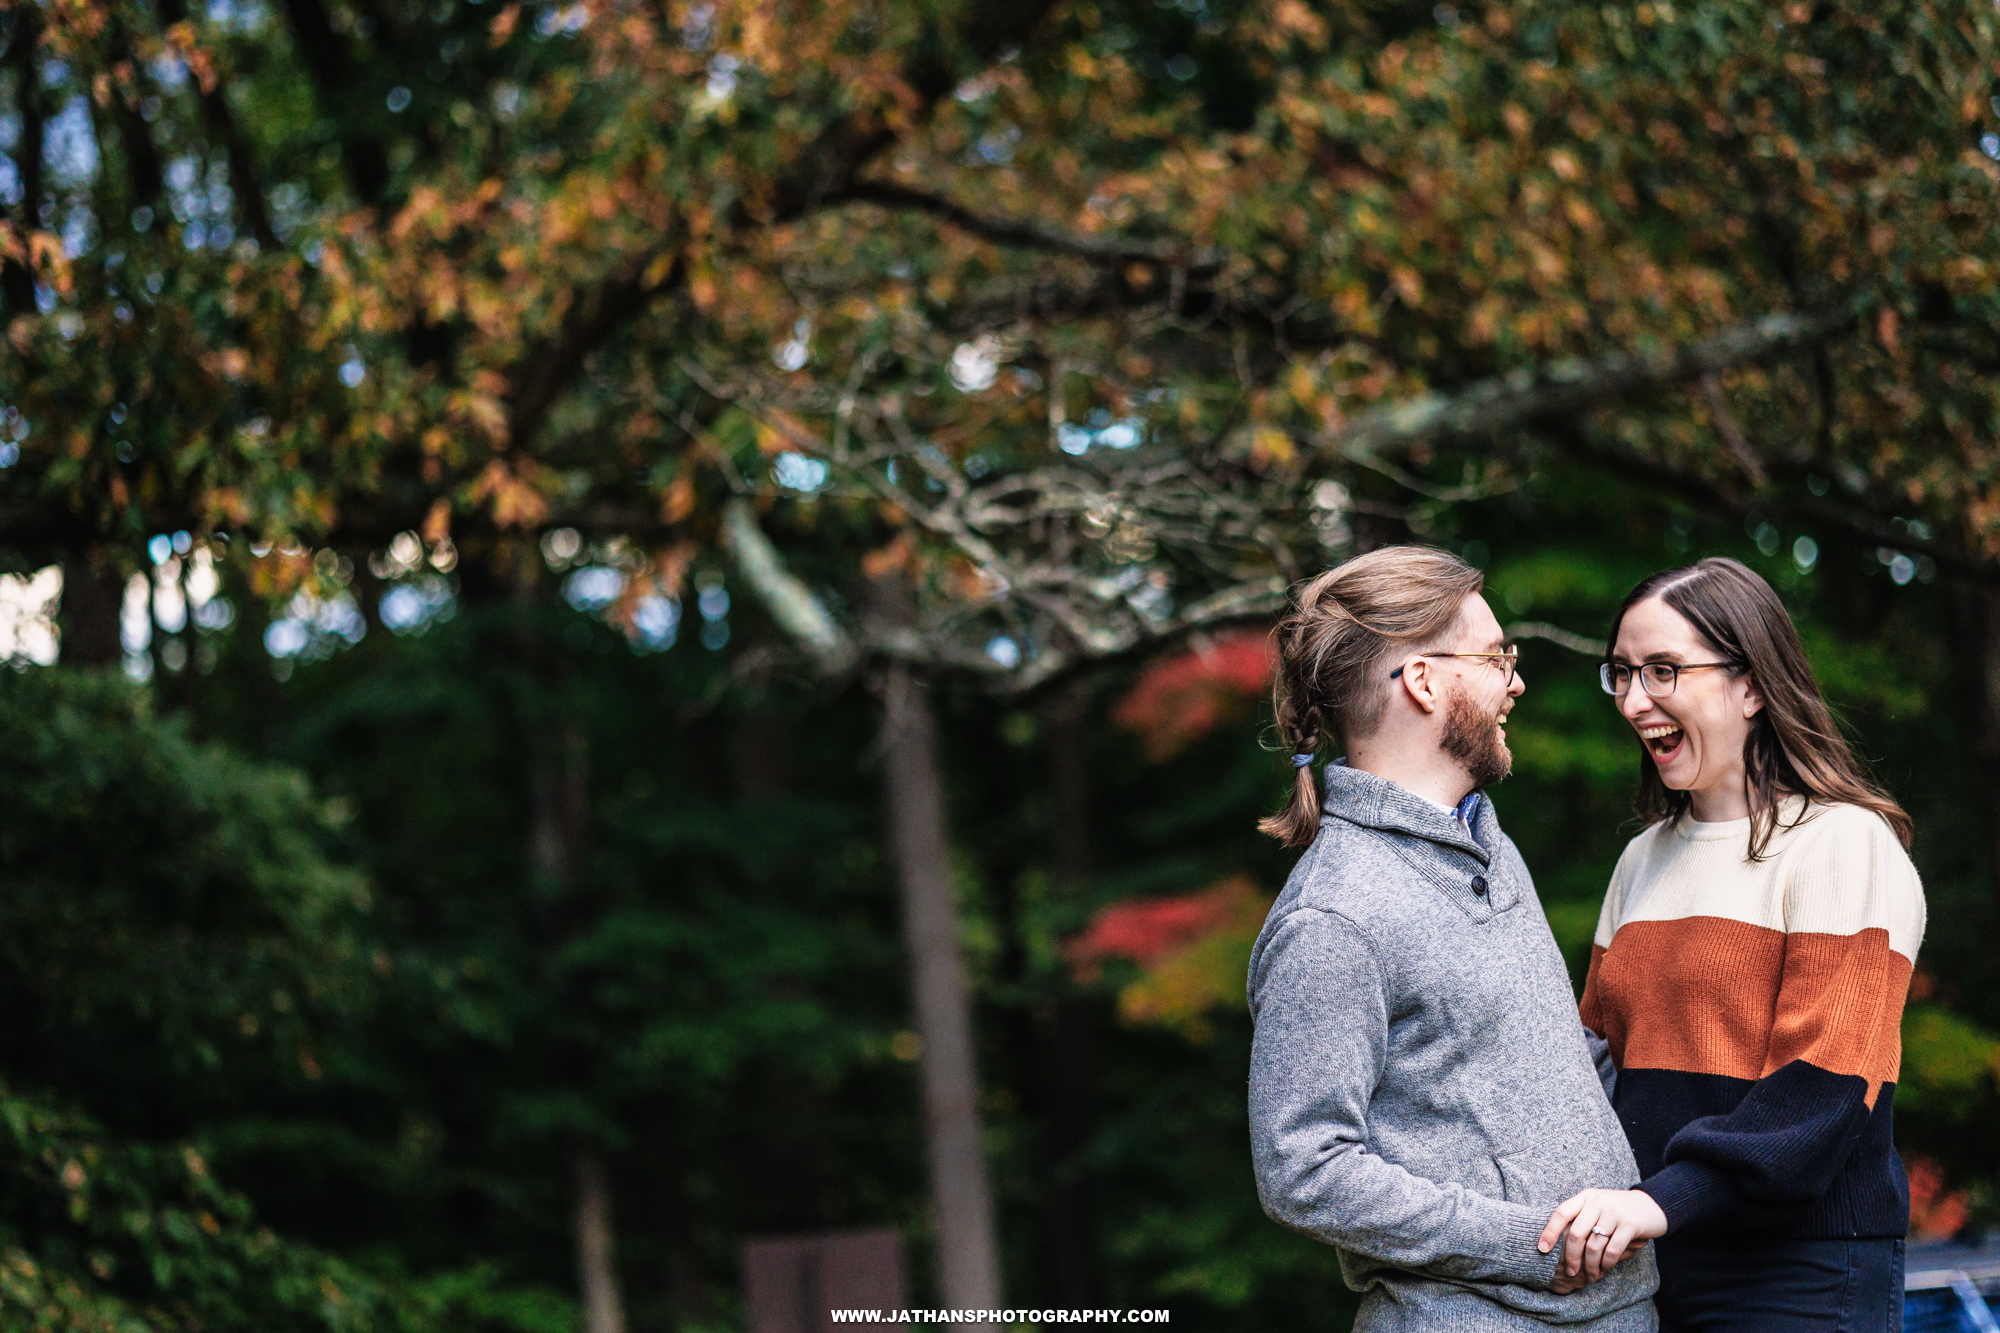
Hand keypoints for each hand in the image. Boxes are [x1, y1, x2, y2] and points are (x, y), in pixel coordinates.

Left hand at [1538, 1189, 1667, 1283]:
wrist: (1653, 1205)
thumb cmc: (1619, 1210)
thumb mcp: (1598, 1206)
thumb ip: (1582, 1218)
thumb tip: (1558, 1243)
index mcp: (1586, 1197)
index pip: (1561, 1213)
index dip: (1549, 1232)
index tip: (1542, 1249)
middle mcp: (1597, 1202)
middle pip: (1575, 1233)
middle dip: (1571, 1256)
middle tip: (1570, 1271)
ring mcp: (1614, 1212)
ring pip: (1594, 1245)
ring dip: (1590, 1265)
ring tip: (1591, 1276)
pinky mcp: (1630, 1225)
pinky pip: (1612, 1250)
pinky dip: (1606, 1264)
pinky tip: (1605, 1269)